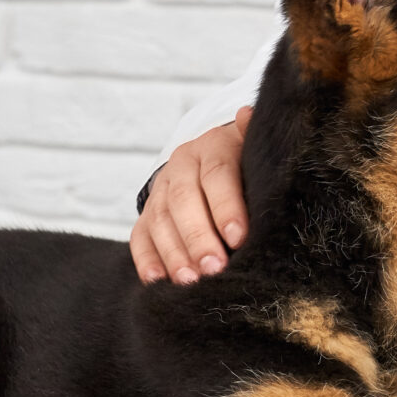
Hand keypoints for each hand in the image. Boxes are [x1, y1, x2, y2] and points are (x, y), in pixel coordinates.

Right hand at [130, 106, 251, 284]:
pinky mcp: (147, 215)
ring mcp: (161, 191)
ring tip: (190, 281)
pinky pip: (140, 238)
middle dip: (199, 237)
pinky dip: (146, 261)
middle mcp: (181, 165)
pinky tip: (158, 282)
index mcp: (212, 146)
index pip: (217, 174)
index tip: (239, 238)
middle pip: (184, 200)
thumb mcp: (256, 149)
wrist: (215, 160)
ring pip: (160, 220)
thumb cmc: (248, 163)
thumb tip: (247, 115)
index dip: (226, 206)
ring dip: (174, 253)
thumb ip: (255, 138)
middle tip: (214, 268)